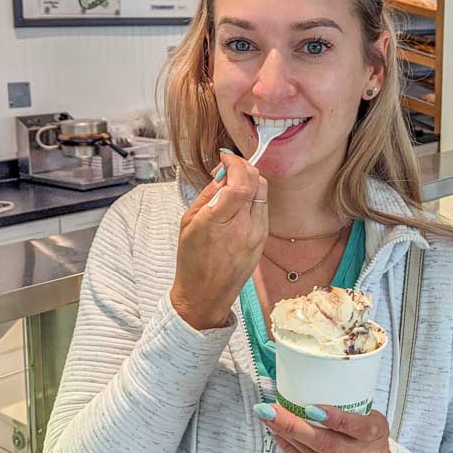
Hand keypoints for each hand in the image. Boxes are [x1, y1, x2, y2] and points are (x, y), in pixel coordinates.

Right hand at [170, 151, 267, 330]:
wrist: (205, 294)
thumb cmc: (192, 261)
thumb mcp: (189, 223)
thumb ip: (208, 194)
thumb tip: (222, 173)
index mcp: (219, 222)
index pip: (240, 183)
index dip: (236, 164)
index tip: (225, 157)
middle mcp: (244, 228)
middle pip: (256, 183)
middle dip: (244, 167)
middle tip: (230, 166)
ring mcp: (257, 235)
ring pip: (263, 193)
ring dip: (250, 180)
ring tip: (233, 182)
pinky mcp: (263, 240)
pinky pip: (263, 208)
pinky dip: (253, 197)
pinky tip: (239, 200)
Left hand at [259, 404, 393, 452]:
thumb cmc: (368, 442)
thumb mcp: (369, 420)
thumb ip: (347, 407)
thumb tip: (306, 386)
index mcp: (375, 431)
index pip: (357, 426)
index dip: (334, 418)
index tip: (310, 408)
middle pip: (325, 442)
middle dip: (293, 425)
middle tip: (271, 410)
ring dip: (287, 434)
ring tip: (269, 418)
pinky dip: (291, 449)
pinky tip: (279, 436)